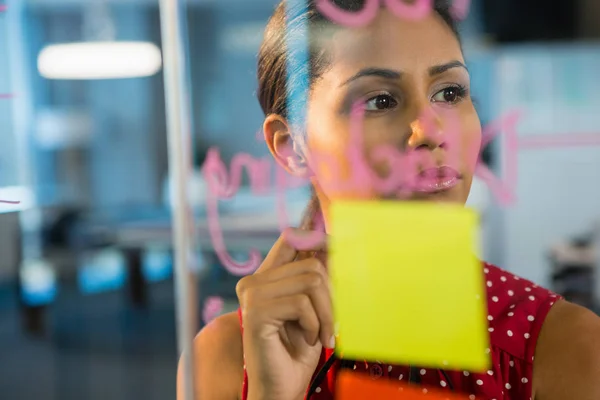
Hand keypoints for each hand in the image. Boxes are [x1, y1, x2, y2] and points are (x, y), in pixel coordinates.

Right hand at [236, 229, 333, 399]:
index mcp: (266, 278)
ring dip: (327, 313)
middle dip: (332, 296)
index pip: (292, 238)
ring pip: (312, 281)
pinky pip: (303, 303)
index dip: (318, 237)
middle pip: (312, 264)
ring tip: (321, 334)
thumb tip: (336, 245)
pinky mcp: (256, 311)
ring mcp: (252, 295)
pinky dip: (315, 324)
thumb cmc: (298, 352)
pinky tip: (307, 340)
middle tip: (332, 322)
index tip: (339, 247)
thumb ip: (317, 279)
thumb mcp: (313, 309)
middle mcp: (254, 282)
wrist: (281, 388)